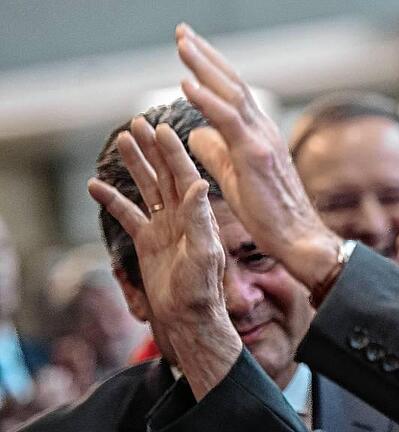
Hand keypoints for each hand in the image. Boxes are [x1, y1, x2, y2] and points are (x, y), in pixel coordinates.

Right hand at [88, 117, 224, 322]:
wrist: (188, 317)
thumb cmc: (202, 288)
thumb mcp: (204, 252)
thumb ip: (200, 219)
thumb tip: (200, 183)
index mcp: (197, 214)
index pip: (185, 174)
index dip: (174, 151)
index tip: (162, 128)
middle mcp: (181, 214)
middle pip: (164, 173)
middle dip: (152, 148)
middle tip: (137, 123)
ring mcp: (164, 225)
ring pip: (147, 188)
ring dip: (134, 165)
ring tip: (121, 141)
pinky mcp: (147, 241)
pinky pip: (127, 214)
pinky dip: (112, 200)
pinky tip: (94, 184)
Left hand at [175, 24, 340, 294]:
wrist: (298, 238)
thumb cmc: (270, 214)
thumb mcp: (236, 178)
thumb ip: (216, 152)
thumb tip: (195, 133)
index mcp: (257, 135)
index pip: (232, 93)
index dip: (210, 68)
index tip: (189, 48)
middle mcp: (262, 130)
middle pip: (231, 84)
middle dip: (205, 55)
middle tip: (182, 31)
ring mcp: (261, 140)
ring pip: (230, 94)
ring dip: (204, 66)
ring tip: (182, 44)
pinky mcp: (257, 156)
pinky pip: (229, 121)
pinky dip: (207, 99)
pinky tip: (187, 82)